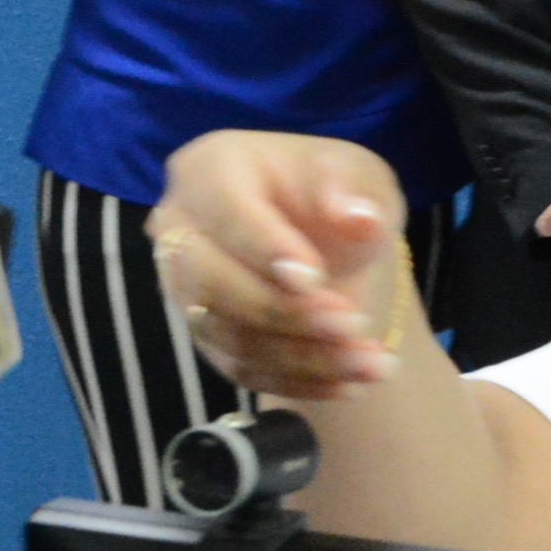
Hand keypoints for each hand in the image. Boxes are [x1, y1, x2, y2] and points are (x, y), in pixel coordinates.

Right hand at [148, 132, 407, 399]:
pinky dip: (298, 382)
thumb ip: (355, 190)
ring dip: (302, 357)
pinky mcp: (206, 336)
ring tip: (370, 364)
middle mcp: (180, 229)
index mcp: (210, 168)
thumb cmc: (333, 191)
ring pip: (227, 336)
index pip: (224, 210)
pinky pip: (241, 370)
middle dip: (283, 312)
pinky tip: (349, 382)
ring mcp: (185, 288)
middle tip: (352, 325)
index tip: (315, 278)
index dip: (264, 247)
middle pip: (209, 282)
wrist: (324, 236)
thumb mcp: (357, 173)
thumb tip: (358, 218)